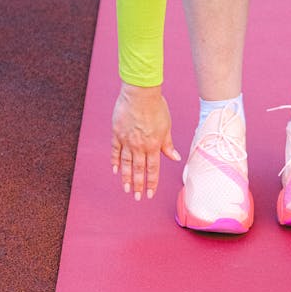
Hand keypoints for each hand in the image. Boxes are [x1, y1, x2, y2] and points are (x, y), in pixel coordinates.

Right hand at [110, 83, 180, 199]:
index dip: (151, 183)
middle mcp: (140, 146)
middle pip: (139, 170)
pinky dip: (115, 162)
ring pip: (127, 164)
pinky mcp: (117, 134)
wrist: (140, 93)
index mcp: (154, 146)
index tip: (150, 194)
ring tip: (127, 190)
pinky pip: (115, 151)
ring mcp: (127, 141)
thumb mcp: (166, 127)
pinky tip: (115, 171)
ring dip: (127, 178)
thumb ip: (168, 145)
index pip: (153, 169)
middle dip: (139, 186)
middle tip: (137, 198)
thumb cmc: (156, 107)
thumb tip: (175, 158)